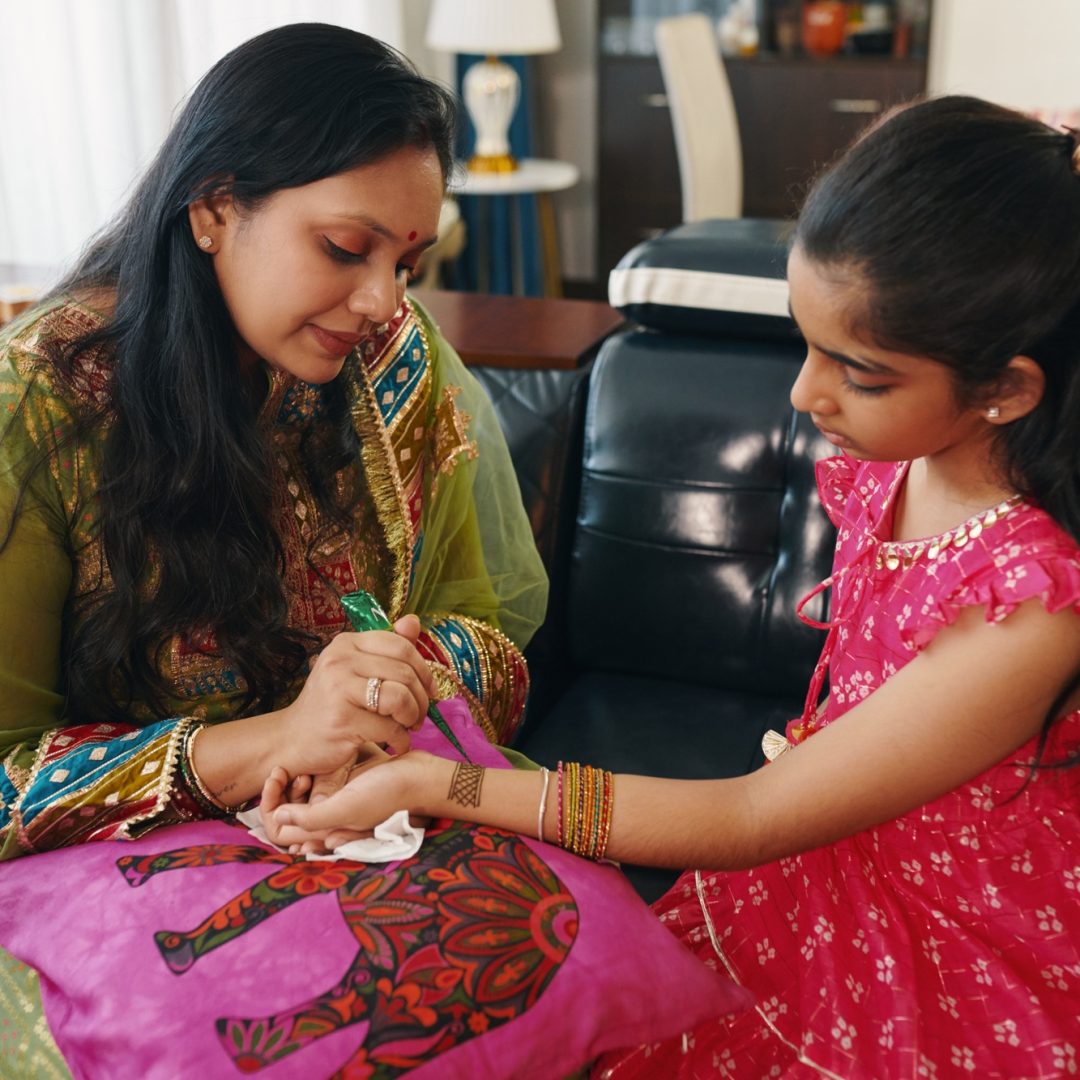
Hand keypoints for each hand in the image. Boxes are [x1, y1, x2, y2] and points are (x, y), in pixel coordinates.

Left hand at [261, 750, 434, 850]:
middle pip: (290, 814)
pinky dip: (316, 775)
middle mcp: (330, 822)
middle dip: (282, 793)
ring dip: (299, 782)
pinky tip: (319, 765)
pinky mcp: (348, 789)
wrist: (420, 777)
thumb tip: (277, 819)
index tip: (275, 780)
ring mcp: (339, 804)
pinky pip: (322, 785)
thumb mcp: (347, 808)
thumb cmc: (386, 794)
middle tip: (285, 771)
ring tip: (304, 768)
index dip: (271, 807)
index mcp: (325, 833)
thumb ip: (312, 818)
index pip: (282, 830)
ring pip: (304, 798)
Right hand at [274, 615, 435, 778]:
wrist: (292, 739)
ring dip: (413, 717)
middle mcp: (340, 661)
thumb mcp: (356, 670)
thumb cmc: (332, 704)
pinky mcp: (341, 721)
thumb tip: (414, 621)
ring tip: (408, 727)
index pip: (401, 646)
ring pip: (400, 698)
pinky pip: (389, 728)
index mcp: (346, 644)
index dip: (424, 669)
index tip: (430, 690)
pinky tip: (396, 743)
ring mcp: (338, 690)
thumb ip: (387, 648)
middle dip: (422, 699)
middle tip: (419, 716)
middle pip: (405, 673)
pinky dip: (401, 739)